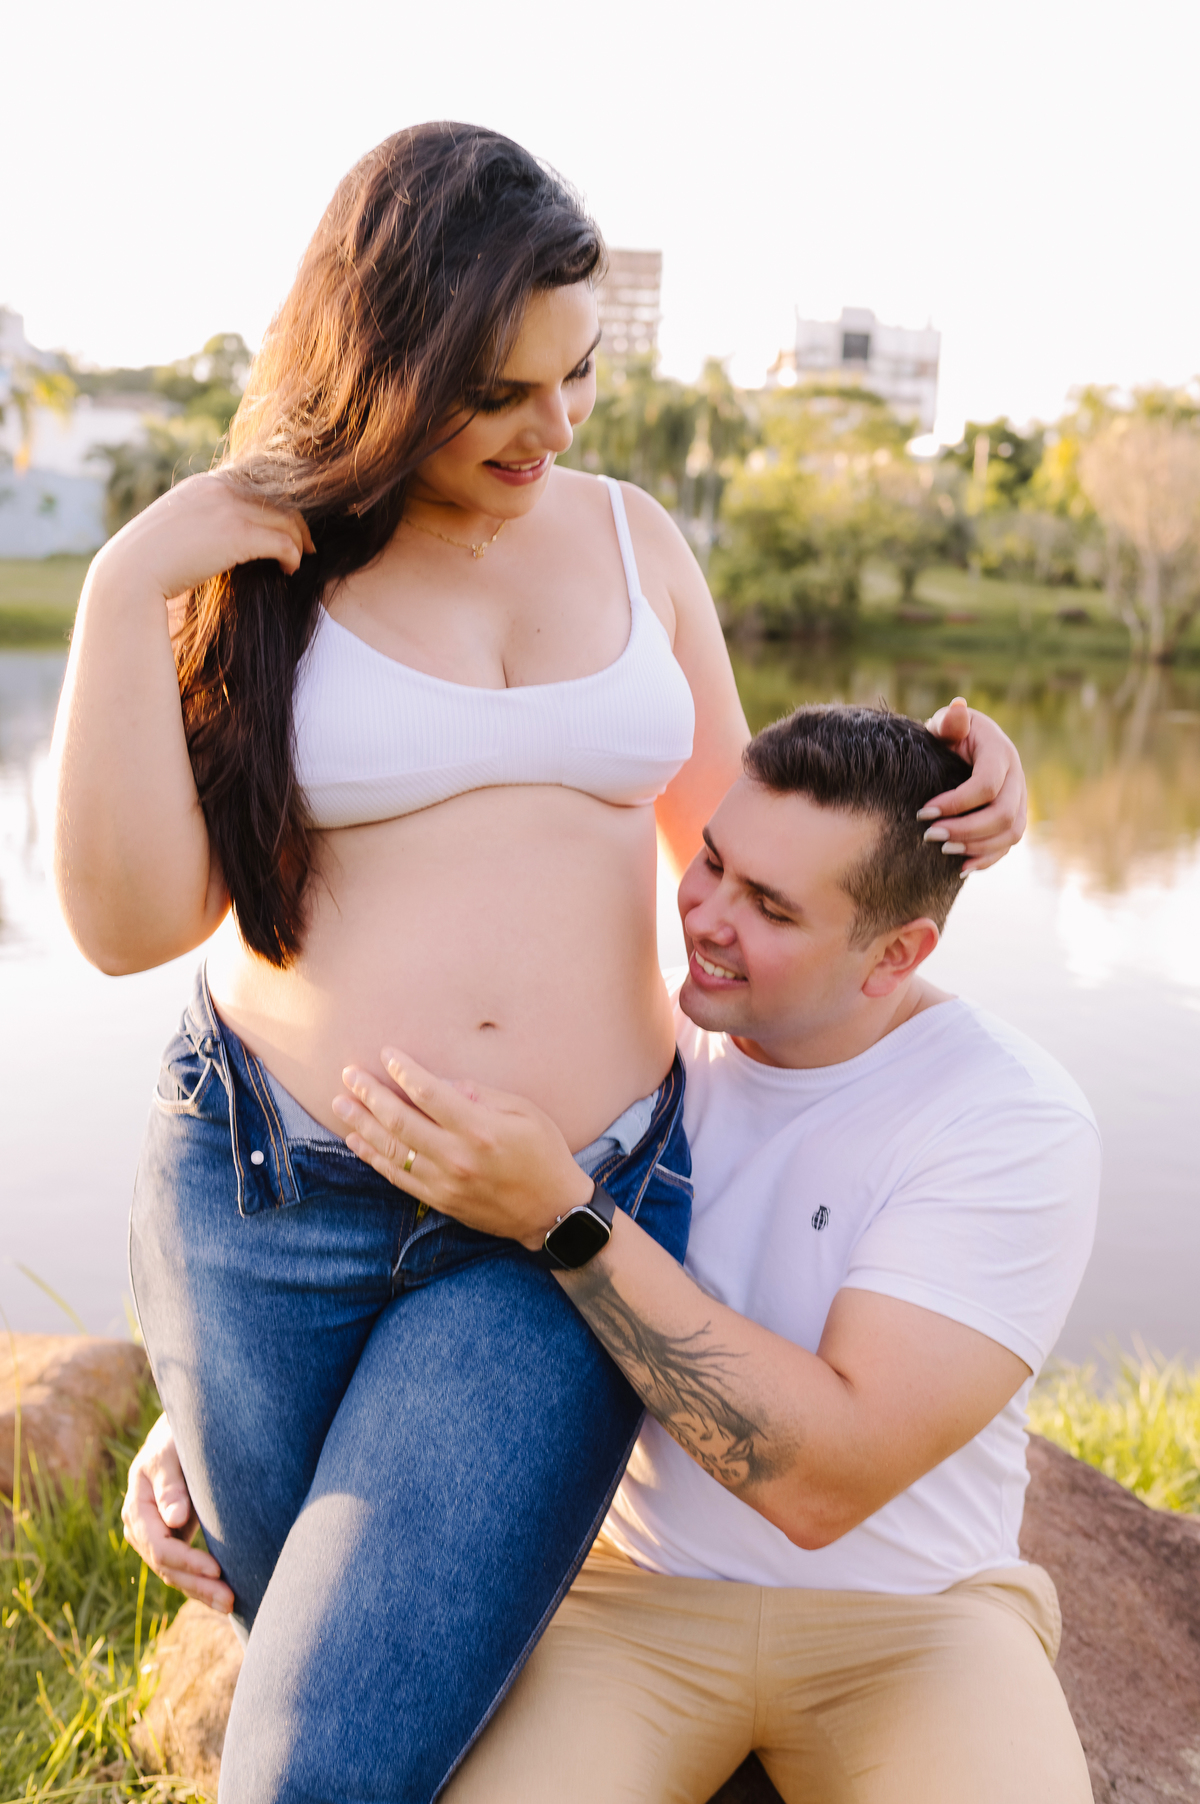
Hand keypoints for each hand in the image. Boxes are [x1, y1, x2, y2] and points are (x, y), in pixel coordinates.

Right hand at [94, 469, 315, 602]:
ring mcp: (228, 508)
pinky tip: (289, 570)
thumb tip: (212, 540)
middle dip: (297, 521)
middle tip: (307, 545)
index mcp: (203, 485)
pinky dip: (293, 556)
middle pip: (278, 498)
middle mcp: (218, 488)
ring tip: (300, 559)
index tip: (286, 524)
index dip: (277, 503)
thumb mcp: (172, 530)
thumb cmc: (146, 563)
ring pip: (286, 519)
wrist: (129, 574)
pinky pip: (283, 542)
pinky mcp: (237, 534)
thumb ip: (198, 523)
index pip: (255, 483)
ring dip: (299, 541)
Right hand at [120, 1413, 233, 1613]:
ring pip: (175, 1573)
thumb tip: (174, 1520)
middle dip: (198, 1585)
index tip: (217, 1569)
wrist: (177, 1433)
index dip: (188, 1561)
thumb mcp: (170, 1453)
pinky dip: (201, 1582)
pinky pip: (184, 1567)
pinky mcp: (171, 1539)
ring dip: (201, 1590)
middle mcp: (141, 1528)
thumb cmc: (175, 1438)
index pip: (161, 1547)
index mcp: (137, 1508)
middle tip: (230, 1600)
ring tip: (230, 1605)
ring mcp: (155, 1536)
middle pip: (167, 1567)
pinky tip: (222, 1594)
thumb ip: (171, 1484)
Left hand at [334, 1052, 593, 1246]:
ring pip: (392, 1150)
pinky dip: (373, 1158)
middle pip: (401, 1121)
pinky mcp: (440, 1200)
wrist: (552, 1211)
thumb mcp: (526, 1113)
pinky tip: (355, 1141)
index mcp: (481, 1129)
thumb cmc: (545, 1154)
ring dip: (362, 1125)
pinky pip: (398, 1177)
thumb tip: (446, 1085)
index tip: (387, 1054)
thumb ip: (485, 1095)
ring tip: (340, 1104)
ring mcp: (446, 1182)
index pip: (430, 1093)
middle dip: (370, 1095)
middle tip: (349, 1075)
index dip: (405, 1071)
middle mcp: (458, 1156)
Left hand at [920, 697, 1028, 873]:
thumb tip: (956, 708)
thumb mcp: (947, 724)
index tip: (923, 812)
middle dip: (965, 829)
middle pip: (1003, 814)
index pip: (986, 784)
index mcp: (1000, 751)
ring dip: (976, 845)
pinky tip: (961, 866)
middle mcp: (1017, 776)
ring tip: (942, 849)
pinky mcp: (1015, 817)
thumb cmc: (950, 735)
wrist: (965, 748)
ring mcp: (1020, 799)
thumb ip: (949, 721)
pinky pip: (1010, 844)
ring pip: (1011, 833)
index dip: (956, 803)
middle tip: (929, 836)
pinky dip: (988, 858)